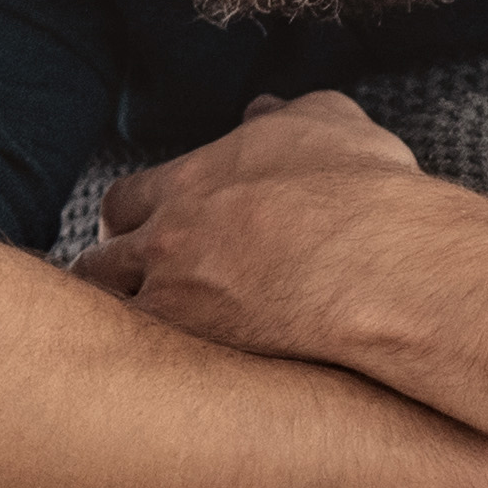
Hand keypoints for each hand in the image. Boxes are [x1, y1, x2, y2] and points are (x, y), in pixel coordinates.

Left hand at [78, 91, 477, 366]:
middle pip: (102, 258)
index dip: (130, 223)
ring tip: (136, 343)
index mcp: (189, 181)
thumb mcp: (327, 123)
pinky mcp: (195, 338)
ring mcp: (176, 287)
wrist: (385, 259)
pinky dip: (145, 364)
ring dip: (120, 322)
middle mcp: (167, 233)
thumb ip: (285, 114)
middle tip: (132, 293)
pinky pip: (142, 355)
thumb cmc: (366, 188)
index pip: (125, 201)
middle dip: (110, 273)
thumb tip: (263, 108)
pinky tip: (158, 379)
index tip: (139, 241)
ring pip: (111, 309)